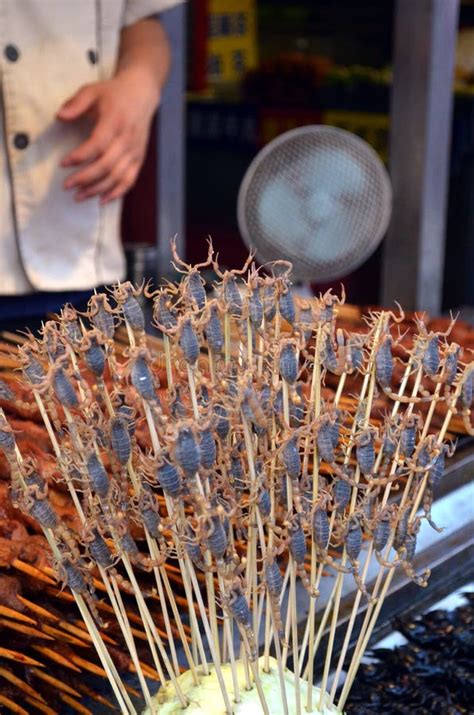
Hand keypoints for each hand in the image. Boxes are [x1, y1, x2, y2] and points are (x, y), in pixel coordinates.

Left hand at [58, 71, 158, 203]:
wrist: (142, 95)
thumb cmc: (114, 94)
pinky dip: (117, 193)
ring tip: (79, 196)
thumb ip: (76, 103)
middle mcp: (127, 140)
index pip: (97, 145)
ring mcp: (135, 152)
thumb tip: (59, 117)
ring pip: (117, 177)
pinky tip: (102, 200)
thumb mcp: (93, 91)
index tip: (63, 164)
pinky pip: (129, 181)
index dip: (80, 157)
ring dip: (97, 189)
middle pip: (106, 165)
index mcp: (115, 122)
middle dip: (85, 178)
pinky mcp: (139, 159)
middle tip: (67, 186)